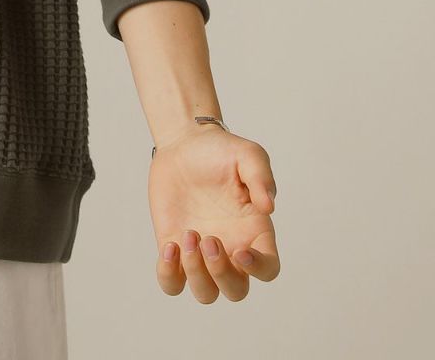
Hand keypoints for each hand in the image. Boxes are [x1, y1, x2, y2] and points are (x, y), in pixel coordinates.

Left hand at [148, 122, 280, 301]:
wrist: (183, 144)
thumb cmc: (221, 151)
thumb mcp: (247, 154)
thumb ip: (261, 177)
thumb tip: (268, 207)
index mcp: (254, 232)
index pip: (268, 269)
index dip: (258, 270)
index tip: (240, 251)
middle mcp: (230, 249)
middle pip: (235, 291)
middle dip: (221, 274)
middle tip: (208, 238)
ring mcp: (201, 252)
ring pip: (205, 292)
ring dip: (197, 274)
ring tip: (188, 234)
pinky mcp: (173, 246)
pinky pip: (172, 282)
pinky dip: (169, 274)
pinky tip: (169, 245)